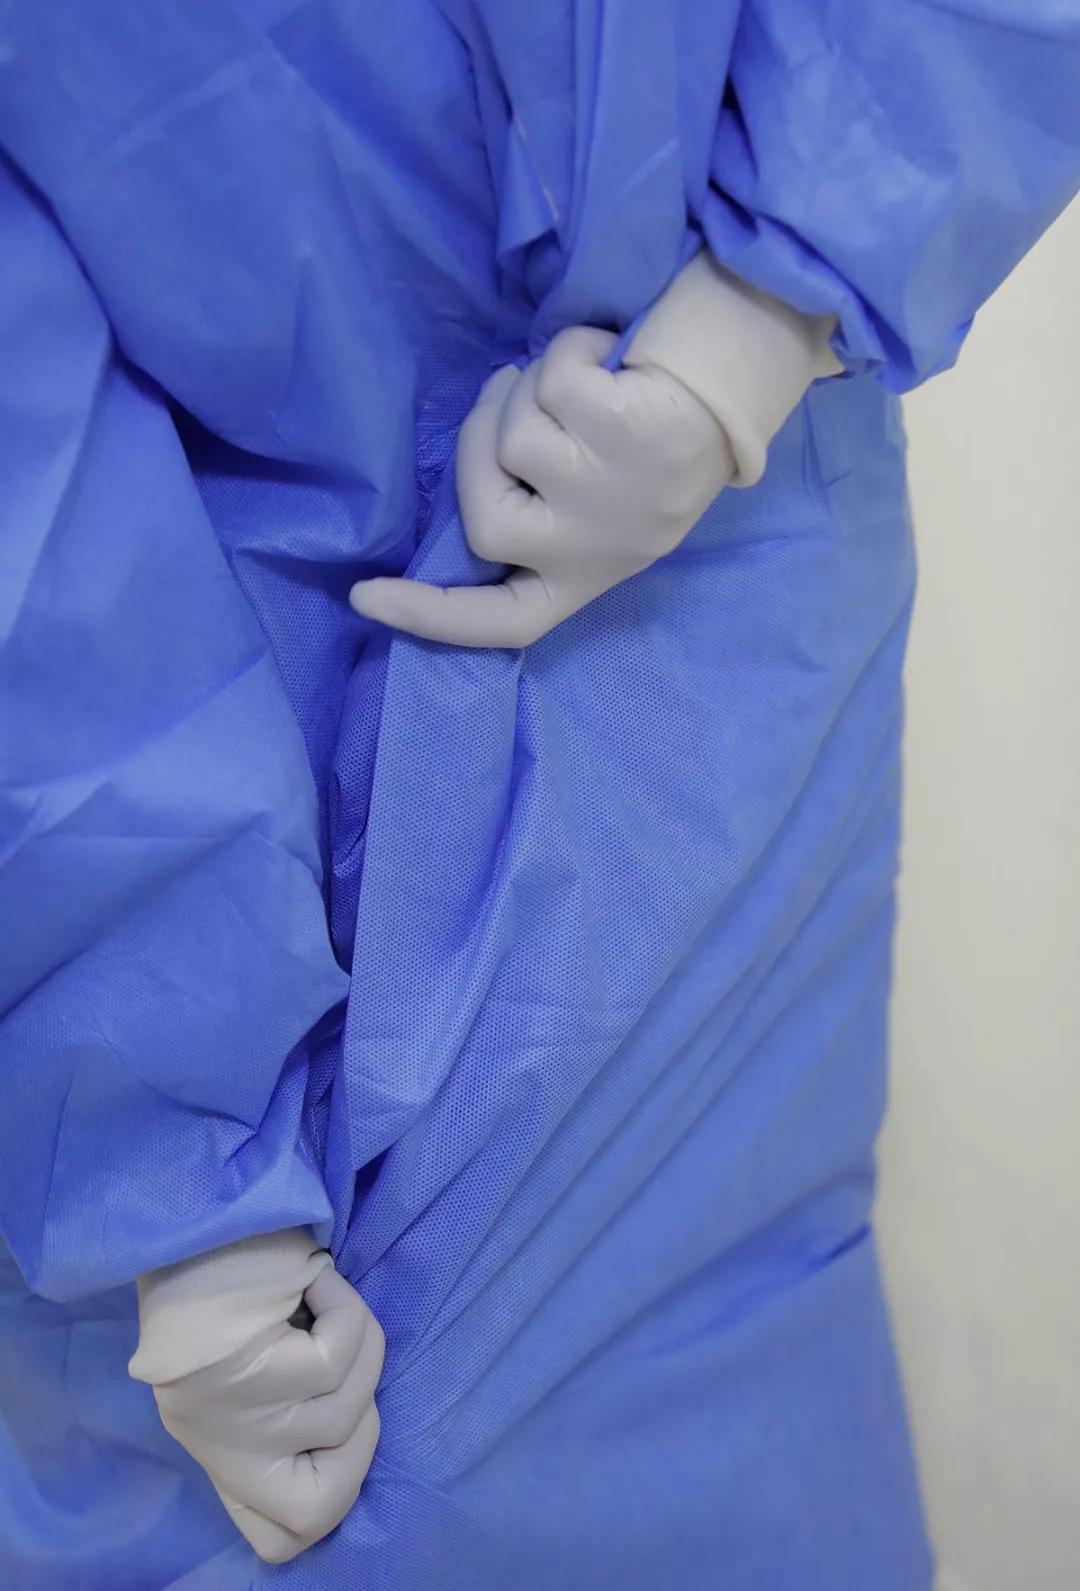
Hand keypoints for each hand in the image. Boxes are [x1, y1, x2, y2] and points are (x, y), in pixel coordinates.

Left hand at [130, 1235, 384, 1563]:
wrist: (182, 1220)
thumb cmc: (222, 1280)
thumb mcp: (247, 1367)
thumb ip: (285, 1407)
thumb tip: (358, 1416)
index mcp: (221, 1453)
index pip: (276, 1538)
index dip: (319, 1496)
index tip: (318, 1435)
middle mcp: (222, 1451)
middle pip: (325, 1502)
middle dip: (362, 1423)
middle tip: (338, 1354)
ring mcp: (235, 1419)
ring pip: (347, 1414)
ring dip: (362, 1349)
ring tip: (333, 1300)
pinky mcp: (250, 1374)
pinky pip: (338, 1358)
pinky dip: (346, 1312)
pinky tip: (318, 1278)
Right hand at [349, 327, 736, 647]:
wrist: (732, 398)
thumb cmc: (655, 454)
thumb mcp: (602, 511)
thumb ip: (537, 513)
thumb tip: (473, 469)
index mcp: (581, 579)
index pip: (497, 622)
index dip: (428, 615)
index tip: (365, 600)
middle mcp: (592, 550)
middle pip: (483, 517)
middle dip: (480, 447)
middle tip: (509, 396)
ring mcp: (607, 495)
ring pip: (512, 437)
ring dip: (530, 388)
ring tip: (580, 382)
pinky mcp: (623, 433)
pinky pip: (554, 381)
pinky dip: (571, 348)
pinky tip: (607, 354)